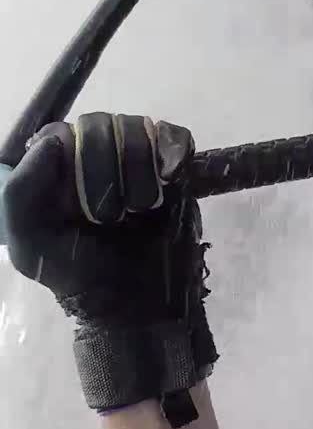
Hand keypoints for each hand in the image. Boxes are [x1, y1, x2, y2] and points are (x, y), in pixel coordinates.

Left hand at [2, 113, 215, 426]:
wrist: (137, 303)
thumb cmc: (80, 275)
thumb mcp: (29, 245)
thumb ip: (20, 192)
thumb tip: (53, 141)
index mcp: (53, 169)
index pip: (62, 133)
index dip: (74, 162)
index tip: (79, 204)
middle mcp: (93, 155)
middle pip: (103, 125)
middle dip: (108, 170)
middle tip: (113, 215)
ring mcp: (136, 159)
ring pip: (140, 128)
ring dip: (143, 169)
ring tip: (144, 208)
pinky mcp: (174, 168)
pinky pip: (176, 136)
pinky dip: (177, 150)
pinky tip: (172, 177)